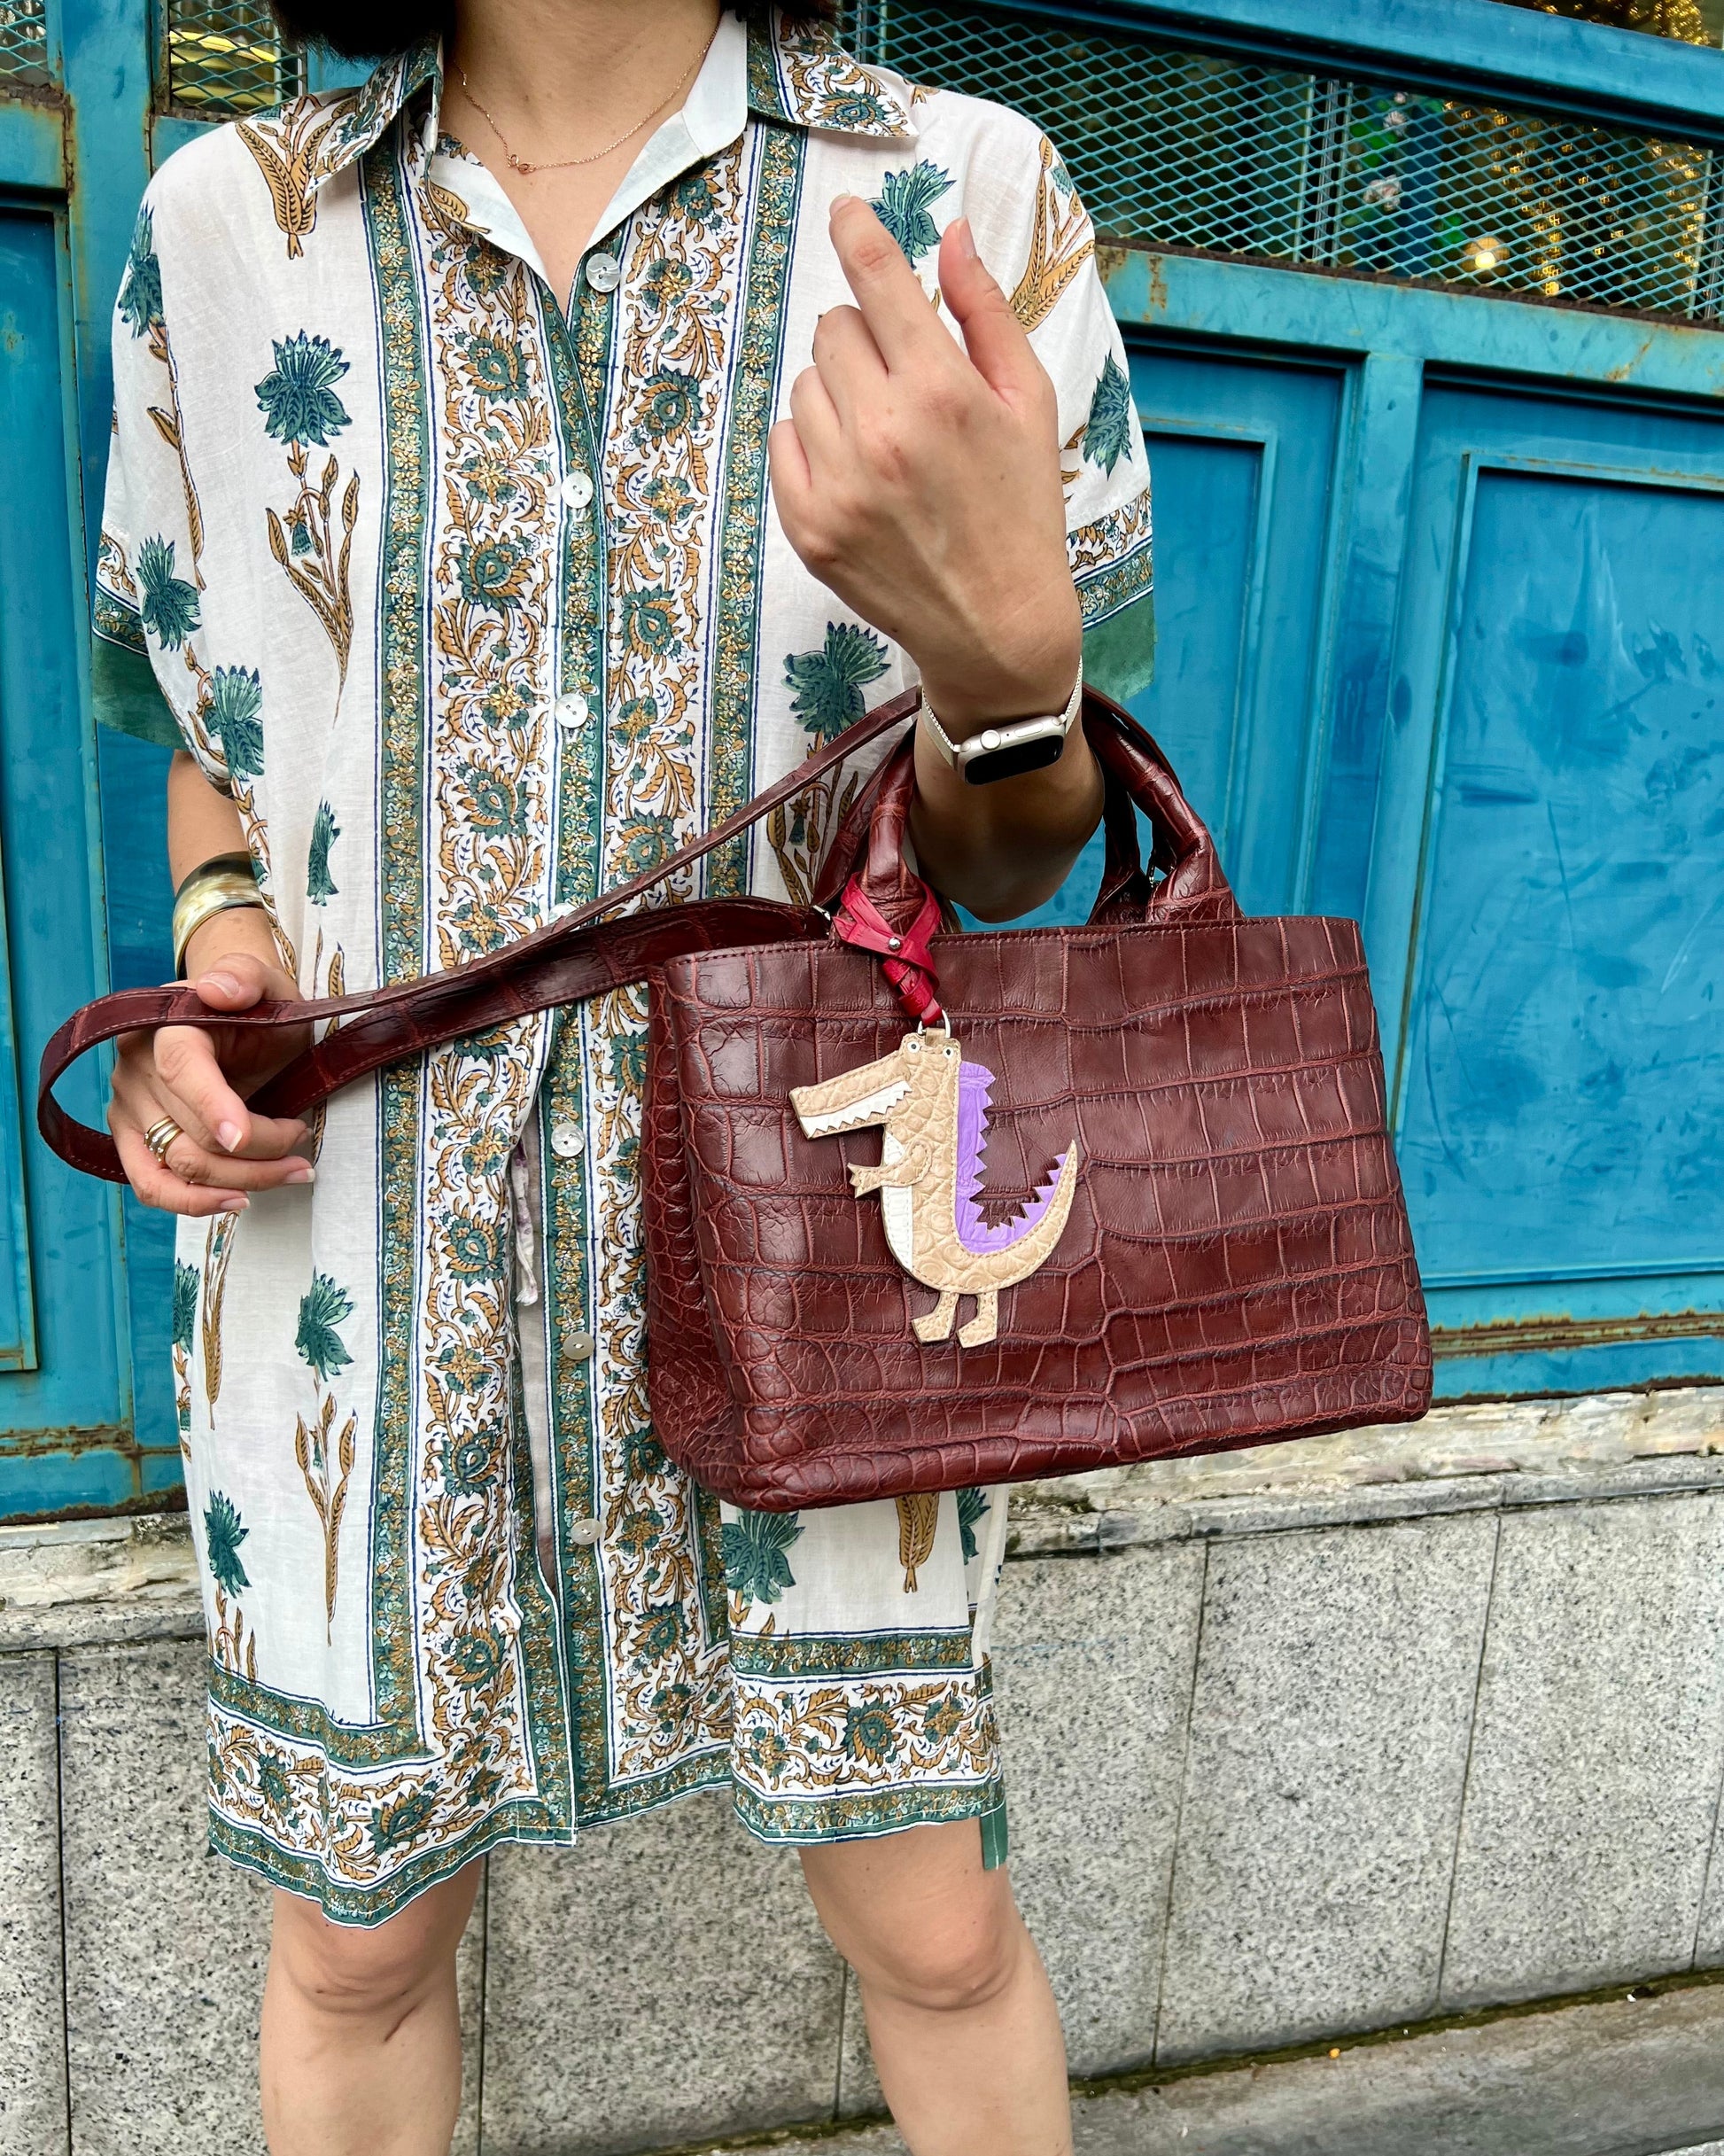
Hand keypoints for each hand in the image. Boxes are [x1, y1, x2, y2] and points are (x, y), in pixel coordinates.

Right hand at [107, 950, 313, 1214]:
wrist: (236, 1017)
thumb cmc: (256, 1004)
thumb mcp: (267, 983)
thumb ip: (245, 977)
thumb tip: (218, 990)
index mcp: (165, 1025)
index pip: (181, 1070)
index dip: (212, 1106)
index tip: (244, 1136)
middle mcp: (134, 1067)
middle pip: (191, 1132)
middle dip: (260, 1150)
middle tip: (305, 1145)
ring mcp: (127, 1106)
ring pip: (179, 1167)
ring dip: (242, 1180)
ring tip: (295, 1172)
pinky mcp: (131, 1137)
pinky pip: (151, 1185)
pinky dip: (194, 1202)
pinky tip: (238, 1199)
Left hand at [770, 199, 1082, 734]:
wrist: (995, 625)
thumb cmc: (1021, 507)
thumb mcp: (1028, 405)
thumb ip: (985, 314)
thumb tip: (951, 234)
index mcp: (941, 390)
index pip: (877, 281)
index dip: (857, 234)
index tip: (844, 212)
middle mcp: (882, 431)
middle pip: (834, 329)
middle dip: (865, 342)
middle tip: (903, 387)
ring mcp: (838, 482)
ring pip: (805, 384)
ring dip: (838, 395)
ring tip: (885, 441)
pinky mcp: (808, 525)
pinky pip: (782, 441)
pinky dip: (812, 444)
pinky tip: (858, 474)